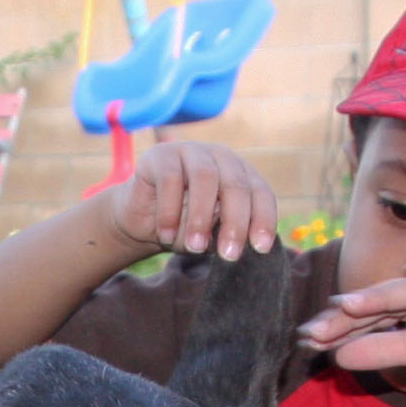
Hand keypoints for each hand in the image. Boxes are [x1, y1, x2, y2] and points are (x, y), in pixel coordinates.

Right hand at [103, 141, 279, 261]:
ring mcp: (192, 151)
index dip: (263, 219)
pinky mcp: (161, 155)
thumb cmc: (185, 228)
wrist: (142, 221)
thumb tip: (239, 238)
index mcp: (242, 174)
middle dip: (235, 222)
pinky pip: (170, 179)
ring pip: (204, 177)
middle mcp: (221, 157)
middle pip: (236, 185)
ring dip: (201, 217)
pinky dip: (169, 212)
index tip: (260, 248)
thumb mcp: (211, 235)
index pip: (260, 193)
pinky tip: (166, 234)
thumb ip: (226, 231)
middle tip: (229, 255)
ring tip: (194, 247)